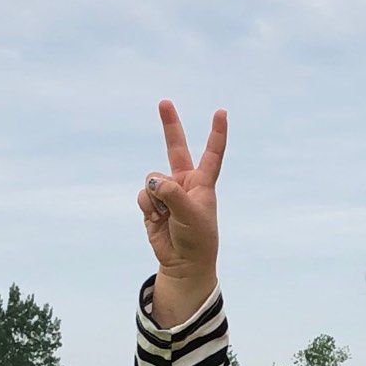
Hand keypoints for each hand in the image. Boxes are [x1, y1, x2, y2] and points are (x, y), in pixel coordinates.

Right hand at [139, 102, 227, 328]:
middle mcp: (185, 182)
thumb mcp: (191, 215)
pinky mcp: (152, 204)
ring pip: (152, 179)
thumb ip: (172, 193)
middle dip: (169, 125)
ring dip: (155, 196)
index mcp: (203, 182)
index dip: (216, 133)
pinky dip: (148, 206)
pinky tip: (157, 219)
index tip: (221, 112)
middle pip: (175, 147)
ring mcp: (167, 192)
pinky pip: (144, 195)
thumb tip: (152, 181)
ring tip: (167, 216)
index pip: (212, 153)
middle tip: (164, 102)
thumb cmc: (197, 239)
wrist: (183, 263)